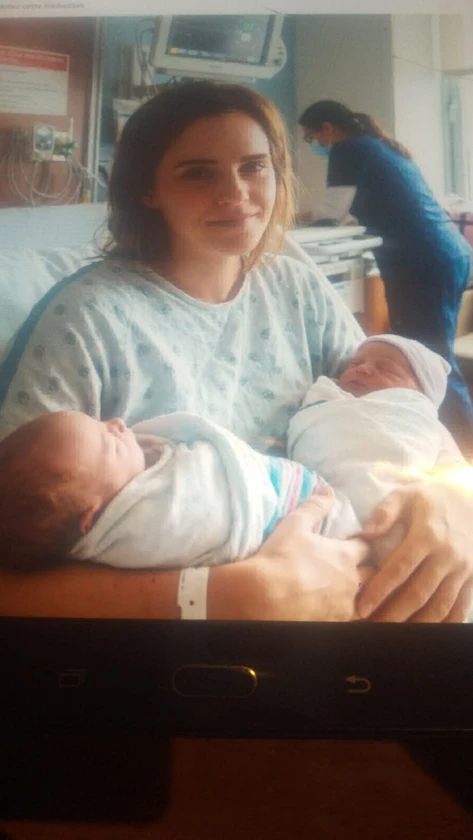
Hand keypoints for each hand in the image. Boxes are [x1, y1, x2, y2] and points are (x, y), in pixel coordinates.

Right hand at [209, 493, 372, 621]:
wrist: (262, 598)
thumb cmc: (279, 558)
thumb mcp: (295, 525)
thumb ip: (315, 506)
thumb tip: (328, 490)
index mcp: (345, 556)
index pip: (366, 547)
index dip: (363, 544)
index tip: (359, 543)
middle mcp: (351, 582)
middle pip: (372, 575)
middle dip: (369, 570)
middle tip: (360, 568)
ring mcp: (344, 607)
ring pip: (364, 601)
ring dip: (360, 596)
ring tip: (349, 594)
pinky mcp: (334, 626)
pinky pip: (350, 621)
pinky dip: (347, 615)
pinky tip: (338, 614)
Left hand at [357, 478, 472, 622]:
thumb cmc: (433, 499)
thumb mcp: (408, 494)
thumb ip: (386, 511)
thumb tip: (366, 533)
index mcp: (427, 535)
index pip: (400, 568)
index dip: (380, 589)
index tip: (362, 607)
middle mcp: (446, 556)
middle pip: (418, 593)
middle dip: (393, 614)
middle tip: (371, 628)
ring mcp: (462, 570)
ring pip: (439, 606)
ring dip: (416, 624)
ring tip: (392, 635)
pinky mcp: (472, 578)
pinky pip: (459, 607)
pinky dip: (444, 624)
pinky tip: (425, 633)